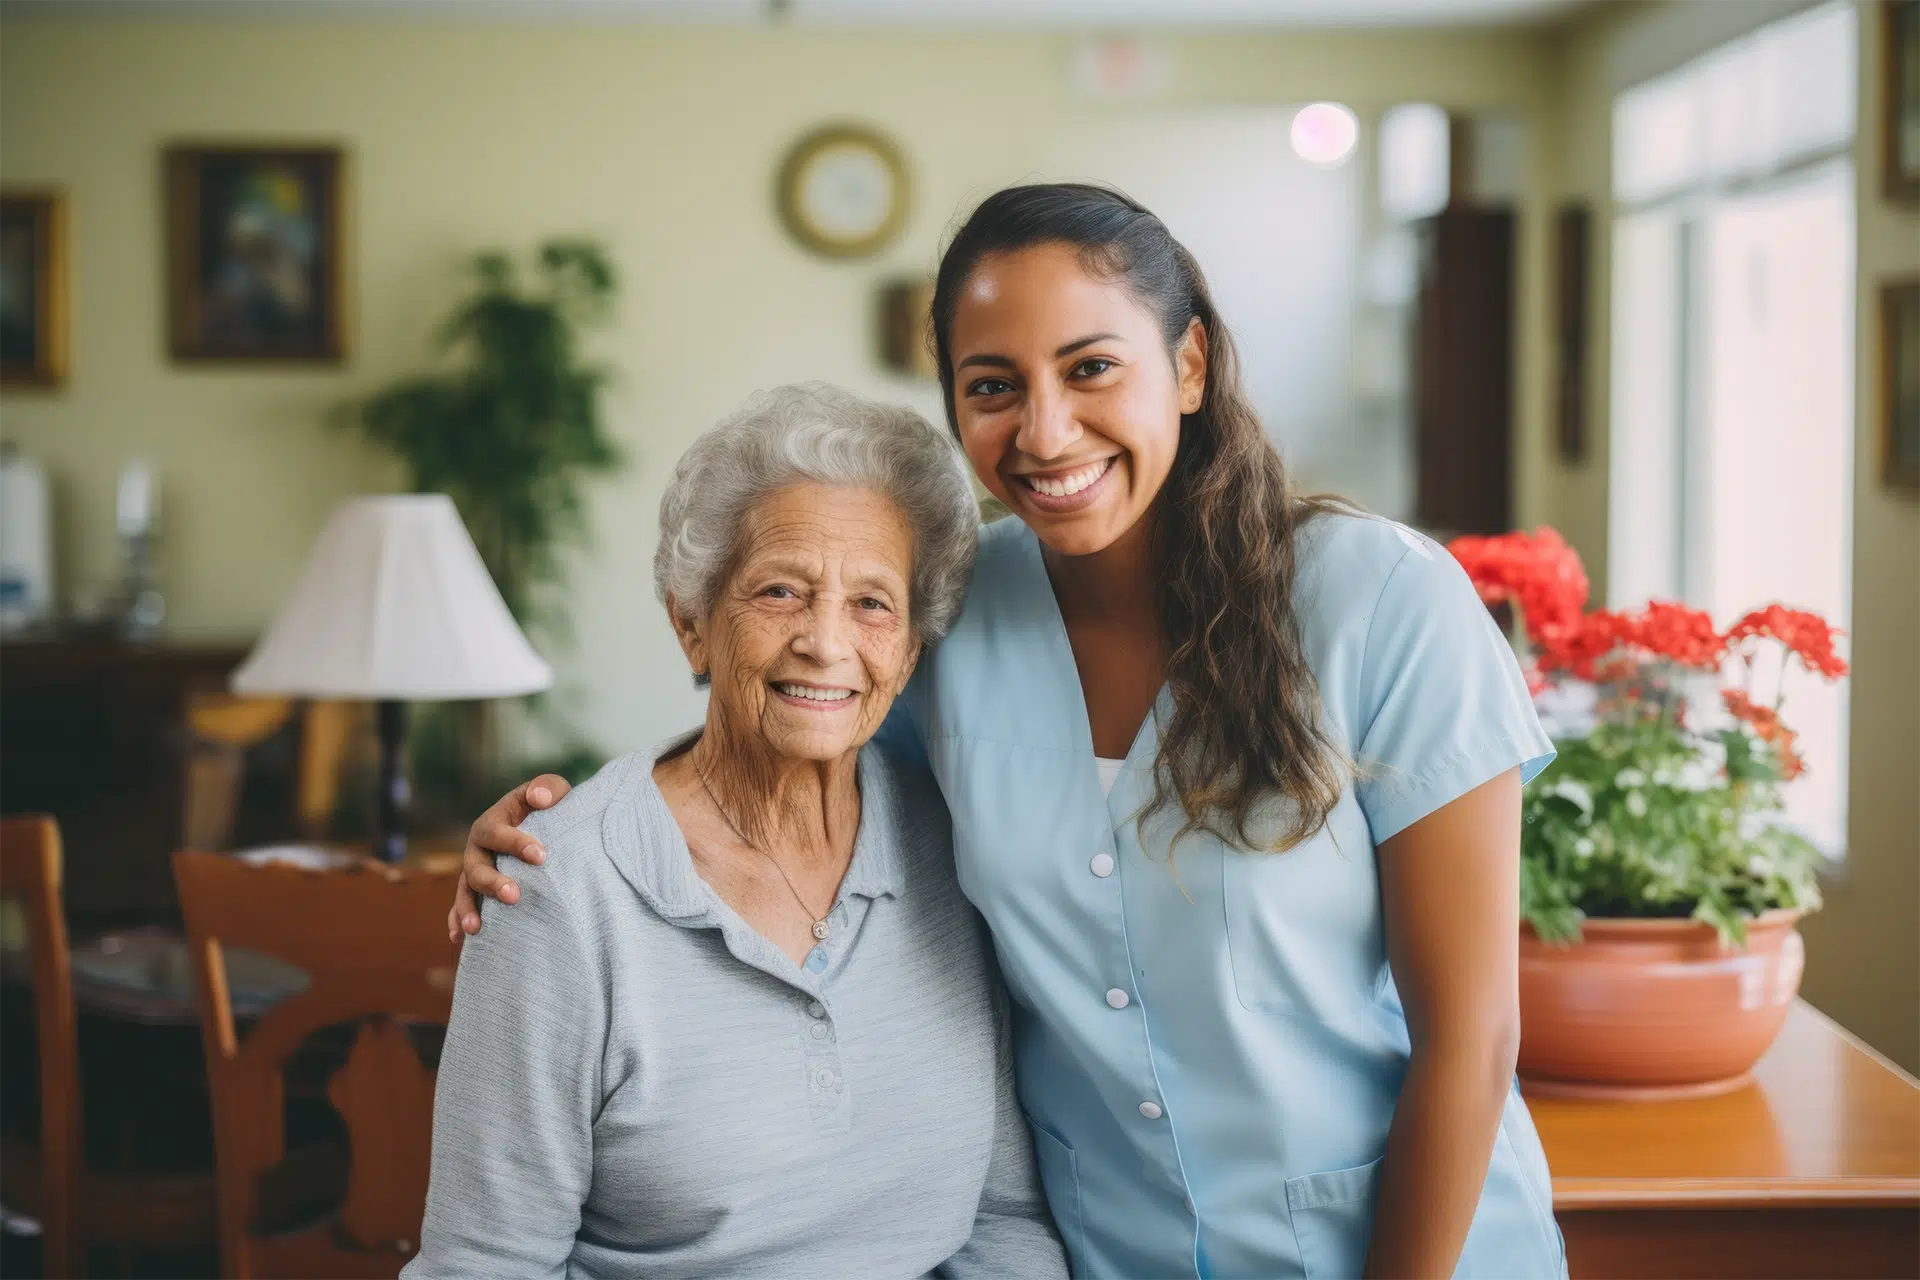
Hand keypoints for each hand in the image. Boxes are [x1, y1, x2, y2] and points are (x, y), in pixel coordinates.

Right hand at [447, 775, 572, 940]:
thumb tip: (540, 798)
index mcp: (494, 821)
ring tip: (476, 928)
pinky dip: (458, 921)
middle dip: (492, 882)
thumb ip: (547, 787)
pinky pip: (461, 907)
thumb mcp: (552, 792)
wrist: (544, 824)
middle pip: (476, 866)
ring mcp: (475, 870)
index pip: (498, 832)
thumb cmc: (549, 807)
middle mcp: (479, 847)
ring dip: (468, 908)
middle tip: (514, 895)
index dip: (516, 843)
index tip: (541, 856)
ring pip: (465, 890)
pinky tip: (461, 938)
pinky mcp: (477, 890)